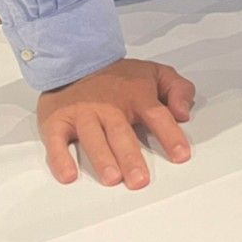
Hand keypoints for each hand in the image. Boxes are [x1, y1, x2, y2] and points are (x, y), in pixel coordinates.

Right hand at [37, 58, 194, 187]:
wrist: (78, 61)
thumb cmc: (121, 77)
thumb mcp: (157, 73)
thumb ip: (179, 90)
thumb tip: (184, 113)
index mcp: (137, 95)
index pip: (157, 116)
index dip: (170, 135)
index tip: (181, 156)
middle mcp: (110, 106)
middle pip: (122, 133)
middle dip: (131, 157)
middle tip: (139, 180)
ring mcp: (83, 114)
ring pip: (93, 138)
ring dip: (102, 159)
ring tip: (112, 179)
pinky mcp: (57, 121)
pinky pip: (57, 142)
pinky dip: (61, 159)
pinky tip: (69, 175)